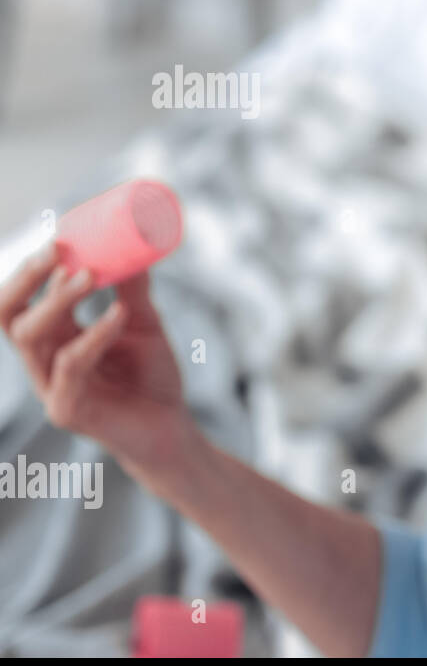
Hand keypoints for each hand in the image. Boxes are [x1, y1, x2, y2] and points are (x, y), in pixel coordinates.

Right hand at [0, 244, 194, 476]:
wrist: (172, 427)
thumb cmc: (152, 377)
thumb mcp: (143, 324)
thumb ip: (133, 291)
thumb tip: (136, 247)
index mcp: (55, 337)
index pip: (23, 299)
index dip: (34, 269)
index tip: (59, 238)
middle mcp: (44, 359)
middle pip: (9, 316)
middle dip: (25, 280)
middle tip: (55, 250)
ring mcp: (50, 386)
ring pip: (30, 338)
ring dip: (57, 301)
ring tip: (90, 275)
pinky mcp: (67, 410)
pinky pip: (70, 365)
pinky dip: (94, 335)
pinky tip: (119, 316)